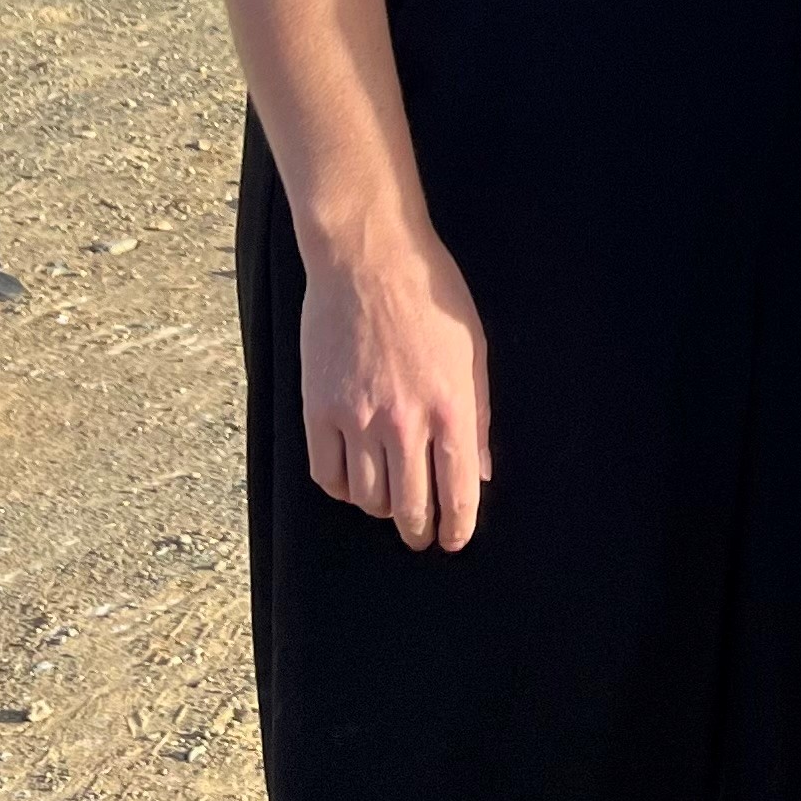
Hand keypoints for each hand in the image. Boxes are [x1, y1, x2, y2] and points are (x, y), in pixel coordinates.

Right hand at [298, 226, 490, 551]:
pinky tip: (354, 480)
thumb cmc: (430, 298)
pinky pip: (327, 474)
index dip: (457, 528)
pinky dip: (342, 488)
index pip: (457, 492)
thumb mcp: (473, 352)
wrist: (368, 260)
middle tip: (421, 536)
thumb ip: (479, 416)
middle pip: (410, 507)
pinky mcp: (319, 409)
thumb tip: (482, 472)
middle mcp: (405, 421)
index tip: (453, 541)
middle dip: (419, 532)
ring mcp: (358, 418)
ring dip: (382, 510)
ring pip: (368, 498)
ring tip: (390, 502)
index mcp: (451, 407)